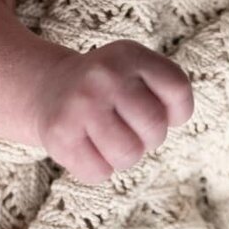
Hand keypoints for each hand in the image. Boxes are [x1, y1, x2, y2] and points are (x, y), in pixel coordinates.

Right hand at [37, 40, 193, 183]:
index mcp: (129, 55)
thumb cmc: (108, 87)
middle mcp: (104, 75)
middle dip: (150, 138)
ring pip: (129, 154)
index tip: (161, 113)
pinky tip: (89, 148)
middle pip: (155, 126)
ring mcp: (80, 105)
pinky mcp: (59, 134)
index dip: (177, 112)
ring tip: (111, 140)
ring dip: (125, 156)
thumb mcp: (137, 70)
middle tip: (131, 130)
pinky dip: (99, 169)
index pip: (178, 88)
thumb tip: (173, 120)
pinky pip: (99, 173)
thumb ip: (167, 89)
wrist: (49, 86)